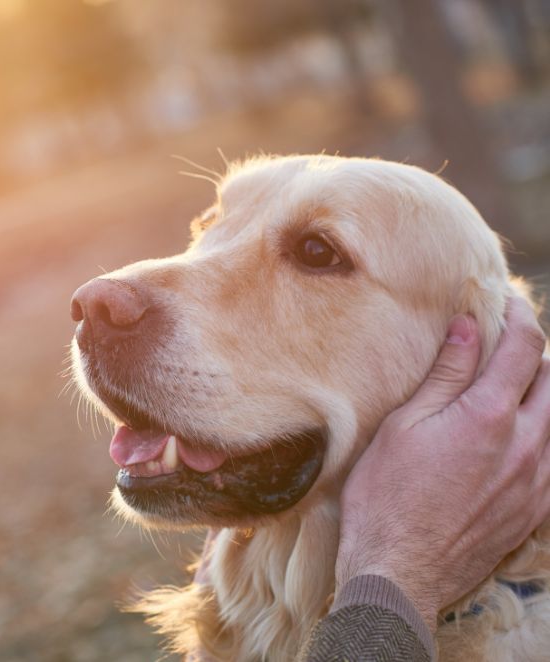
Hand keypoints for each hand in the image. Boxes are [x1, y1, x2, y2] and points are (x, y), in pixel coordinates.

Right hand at [336, 295, 549, 628]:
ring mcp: (537, 479)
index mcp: (488, 416)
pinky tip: (519, 436)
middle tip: (508, 342)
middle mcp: (526, 444)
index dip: (518, 314)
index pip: (524, 348)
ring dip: (543, 393)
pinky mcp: (536, 508)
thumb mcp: (403, 427)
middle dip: (536, 352)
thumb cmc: (386, 497)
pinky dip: (544, 434)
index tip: (506, 300)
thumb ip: (445, 376)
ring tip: (513, 387)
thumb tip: (468, 328)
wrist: (401, 570)